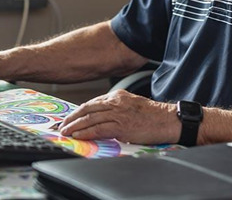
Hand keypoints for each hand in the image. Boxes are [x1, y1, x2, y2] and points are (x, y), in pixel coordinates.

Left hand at [58, 90, 178, 143]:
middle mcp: (115, 102)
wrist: (169, 119)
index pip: (91, 103)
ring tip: (65, 131)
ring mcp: (118, 113)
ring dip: (75, 126)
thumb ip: (116, 109)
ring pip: (90, 118)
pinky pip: (99, 128)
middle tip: (62, 125)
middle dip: (72, 118)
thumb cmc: (153, 115)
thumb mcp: (131, 105)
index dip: (78, 111)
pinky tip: (78, 135)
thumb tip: (101, 118)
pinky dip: (86, 132)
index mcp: (117, 95)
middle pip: (87, 109)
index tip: (70, 118)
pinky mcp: (122, 125)